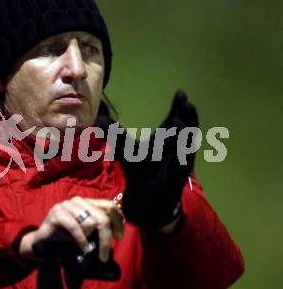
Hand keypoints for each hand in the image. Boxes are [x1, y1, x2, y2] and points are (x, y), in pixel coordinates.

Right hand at [18, 197, 123, 288]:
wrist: (42, 243)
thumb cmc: (67, 239)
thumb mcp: (88, 234)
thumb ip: (100, 230)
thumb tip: (119, 234)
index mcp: (88, 203)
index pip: (110, 206)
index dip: (118, 221)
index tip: (119, 237)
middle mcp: (79, 201)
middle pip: (102, 216)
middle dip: (107, 238)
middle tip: (105, 255)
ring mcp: (67, 205)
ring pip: (91, 222)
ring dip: (91, 239)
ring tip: (88, 249)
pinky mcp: (57, 213)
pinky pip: (76, 227)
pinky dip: (82, 240)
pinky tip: (84, 249)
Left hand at [95, 90, 198, 229]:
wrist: (142, 196)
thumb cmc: (138, 170)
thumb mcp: (124, 148)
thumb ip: (114, 134)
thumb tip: (98, 120)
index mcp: (167, 138)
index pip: (176, 118)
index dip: (179, 106)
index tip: (179, 92)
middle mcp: (177, 146)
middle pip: (186, 125)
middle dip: (186, 111)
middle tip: (182, 98)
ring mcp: (181, 158)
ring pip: (189, 138)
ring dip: (189, 124)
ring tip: (186, 108)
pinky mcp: (181, 171)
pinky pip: (186, 156)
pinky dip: (185, 146)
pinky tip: (182, 138)